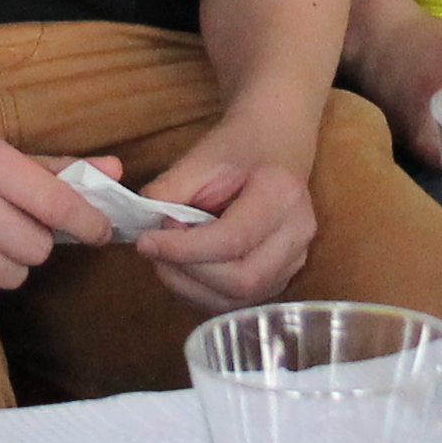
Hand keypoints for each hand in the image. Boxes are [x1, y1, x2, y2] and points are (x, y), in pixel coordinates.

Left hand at [121, 115, 321, 314]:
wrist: (278, 140)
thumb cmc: (240, 144)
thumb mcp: (202, 156)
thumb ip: (171, 190)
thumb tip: (144, 226)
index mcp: (282, 194)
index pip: (232, 240)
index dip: (184, 249)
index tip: (145, 241)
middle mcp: (297, 233)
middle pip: (241, 280)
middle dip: (187, 272)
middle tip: (155, 249)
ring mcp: (296, 259)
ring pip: (240, 299)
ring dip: (192, 287)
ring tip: (166, 258)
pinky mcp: (283, 276)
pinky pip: (240, 301)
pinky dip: (204, 292)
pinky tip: (185, 269)